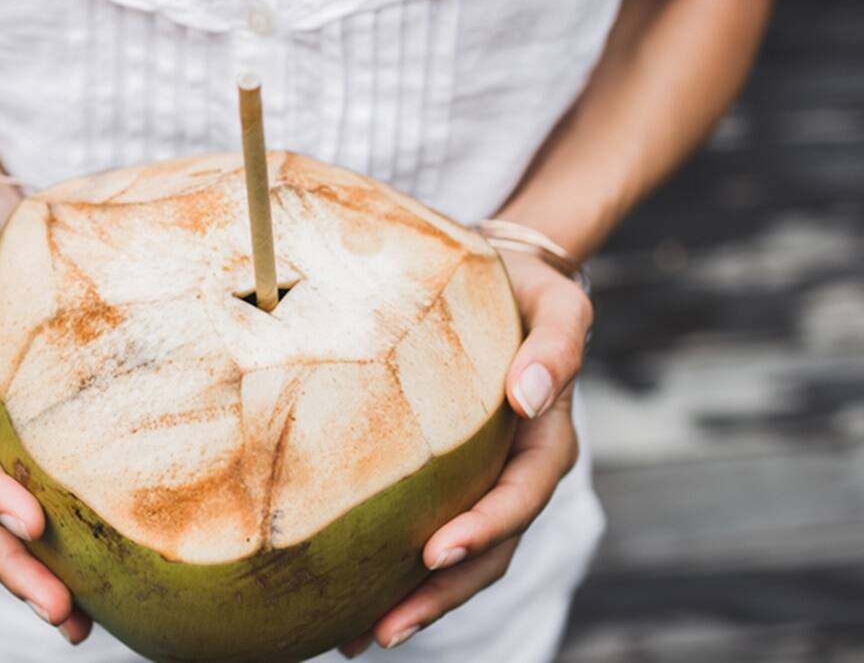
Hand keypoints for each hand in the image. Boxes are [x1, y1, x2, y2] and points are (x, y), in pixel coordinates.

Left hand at [339, 253, 590, 657]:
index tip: (438, 551)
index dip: (487, 527)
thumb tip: (529, 395)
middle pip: (488, 550)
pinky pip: (423, 531)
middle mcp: (513, 470)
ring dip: (414, 602)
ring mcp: (480, 481)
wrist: (498, 278)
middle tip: (385, 629)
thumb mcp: (557, 302)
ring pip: (456, 559)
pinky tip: (347, 598)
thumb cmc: (524, 288)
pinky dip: (393, 570)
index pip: (521, 494)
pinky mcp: (446, 479)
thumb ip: (557, 345)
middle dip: (439, 595)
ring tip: (357, 637)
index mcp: (545, 437)